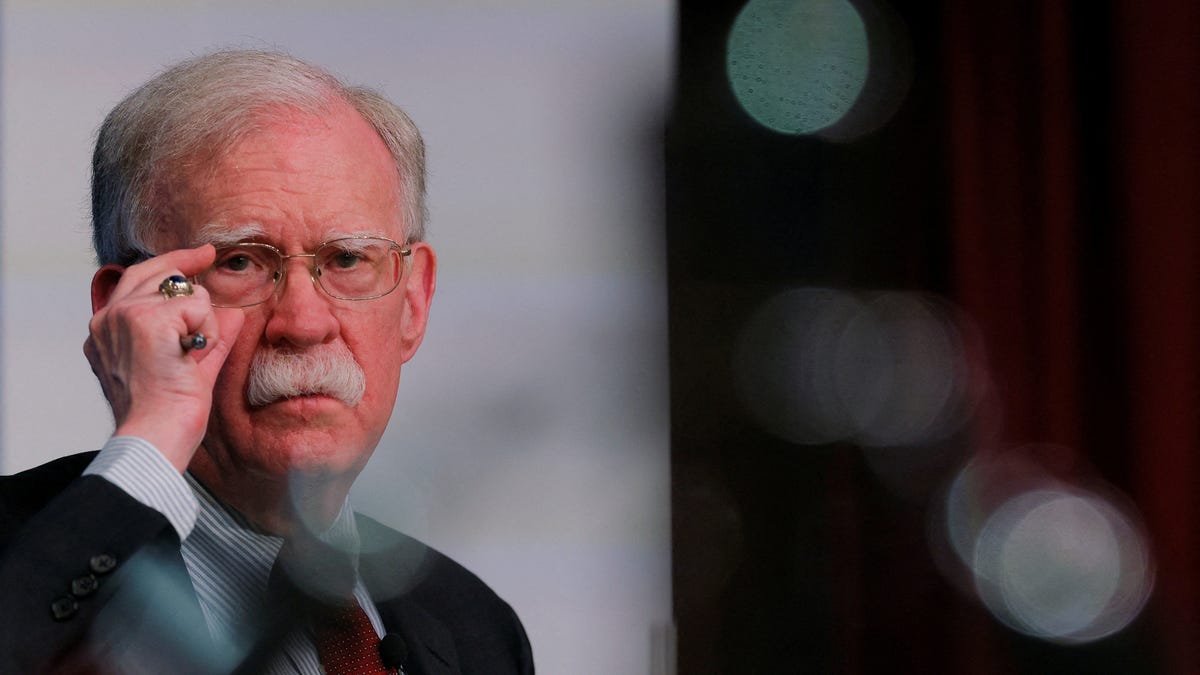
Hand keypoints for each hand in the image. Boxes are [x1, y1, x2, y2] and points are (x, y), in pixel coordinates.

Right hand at [84, 246, 244, 471]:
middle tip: (208, 254)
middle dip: (186, 261)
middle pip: (155, 270)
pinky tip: (192, 357)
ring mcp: (126, 316)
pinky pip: (198, 306)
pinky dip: (207, 332)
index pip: (136, 281)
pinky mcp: (148, 320)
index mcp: (106, 332)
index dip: (169, 265)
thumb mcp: (190, 369)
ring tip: (191, 358)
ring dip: (202, 323)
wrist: (156, 435)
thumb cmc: (166, 415)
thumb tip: (234, 314)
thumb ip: (208, 340)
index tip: (197, 256)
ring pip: (184, 291)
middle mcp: (109, 318)